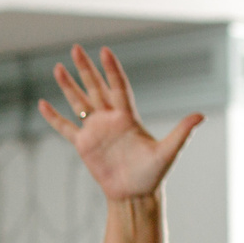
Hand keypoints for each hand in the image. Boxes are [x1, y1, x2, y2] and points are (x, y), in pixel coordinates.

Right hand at [38, 45, 202, 202]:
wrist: (135, 194)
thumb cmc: (153, 174)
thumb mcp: (169, 152)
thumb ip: (182, 132)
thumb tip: (201, 116)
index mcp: (128, 116)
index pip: (118, 86)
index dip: (112, 69)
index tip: (104, 51)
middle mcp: (110, 119)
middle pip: (95, 87)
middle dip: (85, 68)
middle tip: (75, 48)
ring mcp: (95, 131)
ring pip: (79, 102)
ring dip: (68, 86)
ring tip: (58, 67)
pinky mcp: (84, 145)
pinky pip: (65, 127)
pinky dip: (53, 117)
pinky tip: (43, 104)